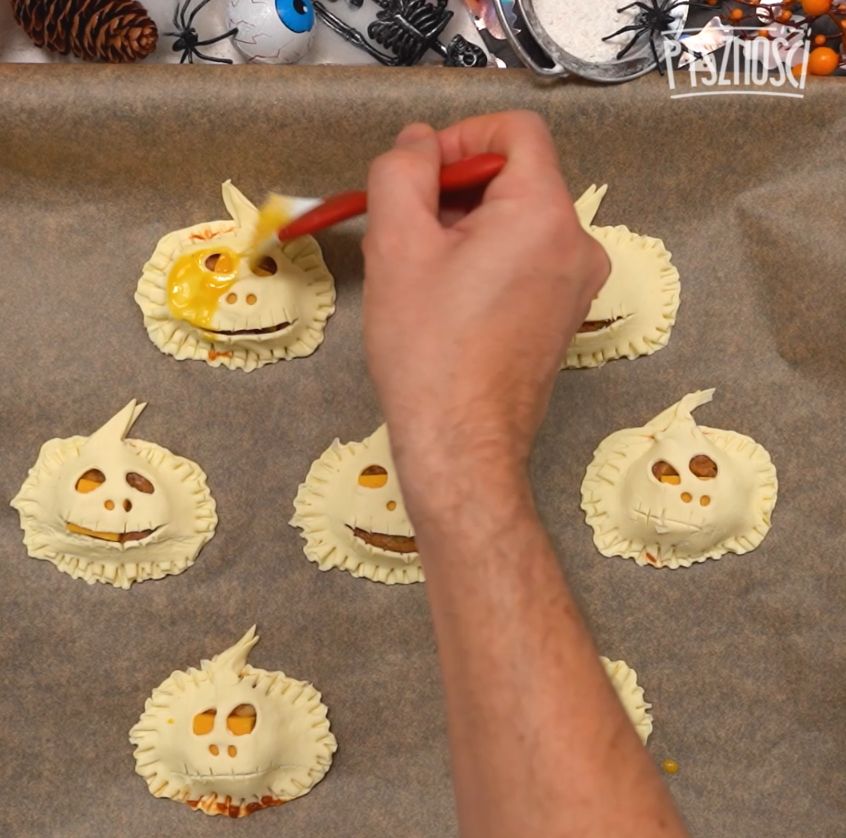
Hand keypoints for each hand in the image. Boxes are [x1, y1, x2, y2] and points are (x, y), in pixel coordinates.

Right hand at [362, 112, 608, 513]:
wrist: (462, 443)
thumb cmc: (429, 350)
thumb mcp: (396, 244)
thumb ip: (402, 171)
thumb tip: (418, 143)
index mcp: (545, 214)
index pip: (515, 132)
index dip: (460, 137)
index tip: (420, 174)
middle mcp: (578, 245)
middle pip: (515, 179)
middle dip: (455, 191)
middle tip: (407, 230)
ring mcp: (577, 285)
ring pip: (516, 222)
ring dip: (465, 229)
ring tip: (422, 273)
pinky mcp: (564, 315)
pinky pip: (525, 261)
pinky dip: (486, 261)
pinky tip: (447, 299)